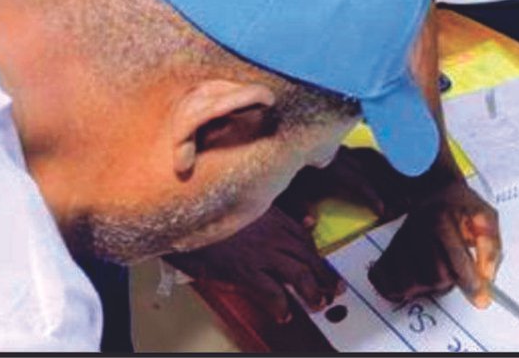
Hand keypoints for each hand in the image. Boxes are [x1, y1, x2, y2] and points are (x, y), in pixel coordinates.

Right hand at [163, 206, 342, 323]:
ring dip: (311, 291)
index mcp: (277, 217)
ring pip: (298, 274)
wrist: (185, 212)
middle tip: (333, 290)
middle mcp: (274, 234)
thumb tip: (309, 219)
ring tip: (317, 304)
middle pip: (308, 258)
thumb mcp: (253, 204)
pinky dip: (280, 305)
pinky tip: (284, 314)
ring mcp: (261, 252)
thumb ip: (284, 212)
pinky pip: (270, 291)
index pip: (307, 239)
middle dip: (324, 276)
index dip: (319, 257)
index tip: (327, 268)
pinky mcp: (245, 269)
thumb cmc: (214, 208)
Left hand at [278, 145, 416, 223]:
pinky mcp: (336, 142)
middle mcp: (337, 155)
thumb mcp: (283, 191)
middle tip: (404, 198)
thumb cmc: (276, 171)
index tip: (383, 210)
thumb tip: (312, 224)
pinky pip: (361, 150)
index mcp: (328, 167)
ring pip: (368, 157)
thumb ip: (298, 207)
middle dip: (386, 184)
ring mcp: (338, 147)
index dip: (371, 197)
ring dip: (384, 169)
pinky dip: (374, 158)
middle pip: (368, 170)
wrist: (270, 137)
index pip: (357, 183)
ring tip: (401, 179)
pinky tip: (381, 162)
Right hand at [368, 179, 501, 309]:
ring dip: (430, 286)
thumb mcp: (484, 217)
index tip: (481, 298)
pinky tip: (417, 276)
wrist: (430, 190)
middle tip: (455, 268)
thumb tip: (487, 276)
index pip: (456, 262)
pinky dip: (404, 289)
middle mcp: (415, 230)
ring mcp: (398, 243)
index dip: (471, 283)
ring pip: (415, 286)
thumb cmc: (459, 205)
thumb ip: (490, 246)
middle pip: (436, 278)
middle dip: (451, 280)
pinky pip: (391, 286)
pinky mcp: (386, 254)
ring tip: (437, 268)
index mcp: (440, 219)